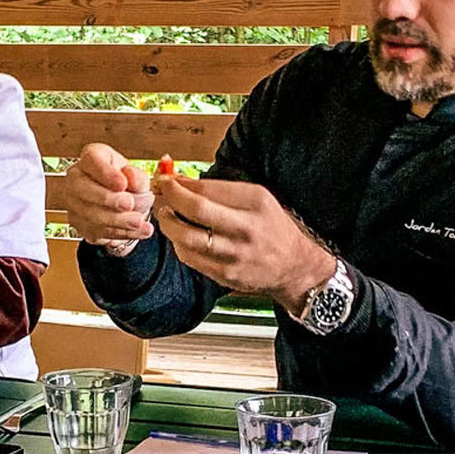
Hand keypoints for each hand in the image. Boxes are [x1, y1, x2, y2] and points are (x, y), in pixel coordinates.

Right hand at [61, 142, 153, 249]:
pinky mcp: (79, 224)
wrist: (117, 201)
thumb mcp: (134, 173)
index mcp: (90, 159)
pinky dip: (121, 233)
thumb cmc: (122, 181)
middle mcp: (75, 179)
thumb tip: (134, 180)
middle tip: (129, 204)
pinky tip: (139, 231)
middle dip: (108, 199)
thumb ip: (136, 176)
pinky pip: (98, 231)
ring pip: (90, 214)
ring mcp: (73, 203)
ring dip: (117, 220)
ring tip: (138, 221)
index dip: (106, 173)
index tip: (122, 183)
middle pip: (83, 189)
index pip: (91, 160)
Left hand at [149, 174, 334, 314]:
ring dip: (169, 225)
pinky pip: (191, 258)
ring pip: (188, 237)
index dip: (179, 184)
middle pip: (197, 210)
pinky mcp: (226, 274)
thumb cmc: (271, 227)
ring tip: (167, 216)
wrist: (293, 266)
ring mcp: (236, 254)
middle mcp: (247, 228)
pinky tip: (181, 237)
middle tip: (161, 195)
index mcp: (255, 202)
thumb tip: (178, 179)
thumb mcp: (255, 198)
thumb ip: (218, 189)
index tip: (166, 179)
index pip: (207, 189)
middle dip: (170, 199)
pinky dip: (179, 245)